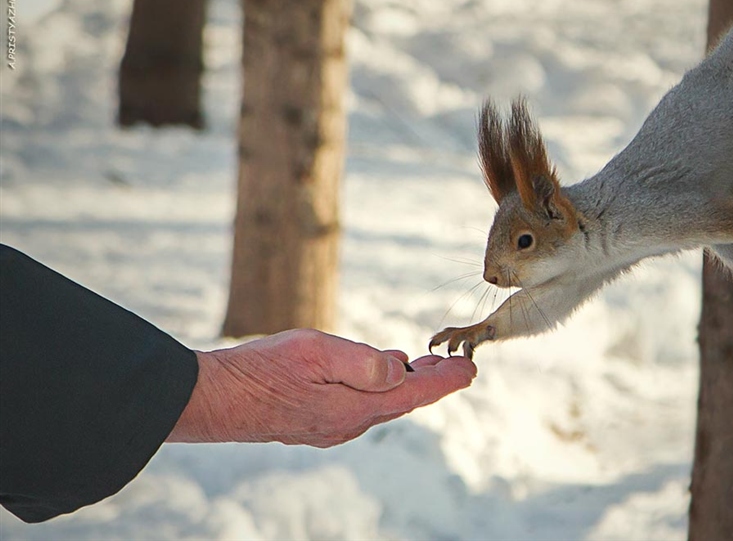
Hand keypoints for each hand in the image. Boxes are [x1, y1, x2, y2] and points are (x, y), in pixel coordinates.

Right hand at [167, 329, 476, 446]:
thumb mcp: (316, 352)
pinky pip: (359, 406)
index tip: (469, 369)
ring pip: (380, 404)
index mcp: (355, 406)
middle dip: (430, 382)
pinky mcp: (316, 422)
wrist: (218, 399)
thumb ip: (362, 362)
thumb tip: (398, 368)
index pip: (413, 394)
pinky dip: (378, 389)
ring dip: (404, 385)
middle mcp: (348, 422)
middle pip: (401, 401)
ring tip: (424, 367)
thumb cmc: (263, 371)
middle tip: (453, 365)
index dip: (445, 381)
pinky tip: (378, 376)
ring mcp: (331, 425)